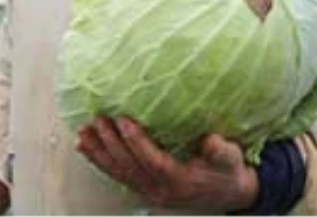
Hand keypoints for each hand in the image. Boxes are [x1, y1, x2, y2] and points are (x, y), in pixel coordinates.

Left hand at [76, 116, 258, 210]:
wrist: (229, 196)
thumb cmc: (228, 173)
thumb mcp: (232, 159)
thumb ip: (221, 151)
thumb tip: (211, 140)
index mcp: (179, 180)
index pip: (152, 160)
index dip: (136, 141)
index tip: (123, 121)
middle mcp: (161, 189)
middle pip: (130, 166)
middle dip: (111, 143)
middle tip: (97, 120)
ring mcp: (151, 192)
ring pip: (120, 173)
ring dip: (100, 153)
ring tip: (84, 134)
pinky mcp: (146, 190)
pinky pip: (119, 177)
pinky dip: (101, 162)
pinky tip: (88, 149)